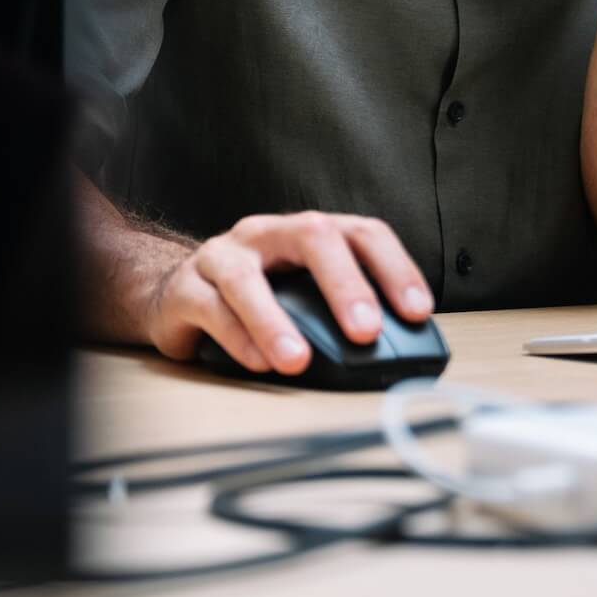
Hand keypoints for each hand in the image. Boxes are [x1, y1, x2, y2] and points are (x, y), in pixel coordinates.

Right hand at [144, 211, 432, 375]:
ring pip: (246, 278)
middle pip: (312, 237)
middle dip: (344, 284)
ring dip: (275, 321)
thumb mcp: (304, 298)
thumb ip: (342, 315)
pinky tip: (259, 363)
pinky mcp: (186, 289)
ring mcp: (222, 256)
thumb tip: (396, 357)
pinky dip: (238, 338)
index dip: (394, 268)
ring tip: (298, 360)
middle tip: (366, 331)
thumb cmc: (257, 299)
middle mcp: (267, 235)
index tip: (417, 311)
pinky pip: (212, 310)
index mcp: (307, 234)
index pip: (361, 234)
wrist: (179, 296)